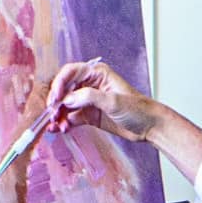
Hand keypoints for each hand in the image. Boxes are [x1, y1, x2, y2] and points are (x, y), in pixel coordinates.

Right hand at [46, 56, 161, 143]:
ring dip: (58, 115)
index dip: (59, 84)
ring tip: (56, 126)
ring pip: (66, 105)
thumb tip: (67, 99)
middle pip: (64, 90)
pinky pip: (71, 117)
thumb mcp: (113, 101)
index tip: (55, 98)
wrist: (149, 126)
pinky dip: (64, 123)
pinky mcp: (89, 115)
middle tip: (52, 114)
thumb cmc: (138, 108)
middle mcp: (90, 85)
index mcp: (97, 74)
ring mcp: (88, 101)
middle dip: (56, 102)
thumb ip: (89, 97)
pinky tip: (61, 129)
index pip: (70, 73)